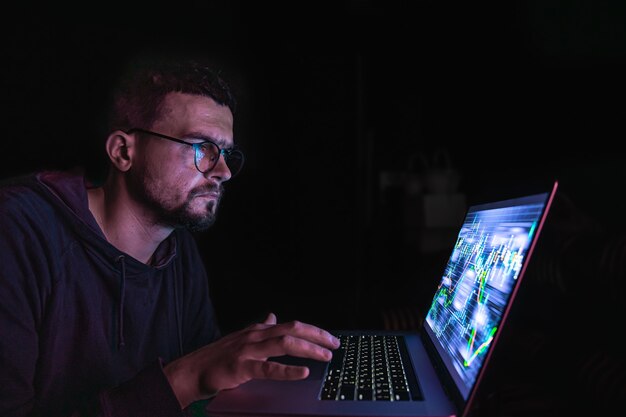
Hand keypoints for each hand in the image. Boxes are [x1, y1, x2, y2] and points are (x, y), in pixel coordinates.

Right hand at [164, 312, 339, 408]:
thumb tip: (273, 316)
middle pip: (293, 329)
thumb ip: (261, 329)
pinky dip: (288, 370)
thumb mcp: (242, 338)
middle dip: (317, 335)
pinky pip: (269, 368)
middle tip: (335, 344)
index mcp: (258, 330)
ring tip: (325, 356)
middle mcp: (255, 335)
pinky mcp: (242, 367)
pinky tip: (303, 372)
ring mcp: (248, 350)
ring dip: (308, 348)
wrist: (191, 371)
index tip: (330, 338)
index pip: (292, 325)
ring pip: (284, 343)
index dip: (313, 331)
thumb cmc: (217, 357)